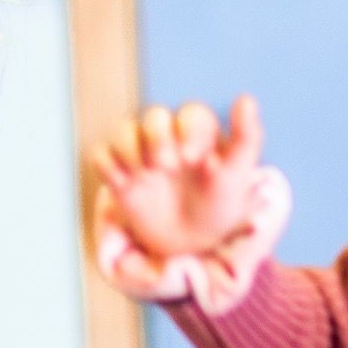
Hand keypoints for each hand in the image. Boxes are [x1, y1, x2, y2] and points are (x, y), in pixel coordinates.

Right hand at [92, 95, 292, 314]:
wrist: (192, 250)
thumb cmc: (219, 211)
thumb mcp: (237, 178)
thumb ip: (247, 138)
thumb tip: (247, 98)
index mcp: (199, 139)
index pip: (191, 115)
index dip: (190, 131)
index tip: (193, 160)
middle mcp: (168, 142)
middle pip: (154, 116)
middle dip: (157, 137)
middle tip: (167, 166)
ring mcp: (141, 158)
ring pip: (124, 131)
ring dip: (130, 147)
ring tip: (143, 174)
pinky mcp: (118, 176)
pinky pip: (100, 156)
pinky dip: (107, 165)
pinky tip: (124, 185)